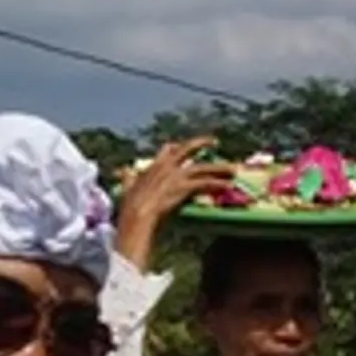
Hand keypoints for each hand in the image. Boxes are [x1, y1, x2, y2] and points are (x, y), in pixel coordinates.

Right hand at [113, 136, 237, 264]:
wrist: (138, 214)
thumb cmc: (131, 204)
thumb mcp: (127, 186)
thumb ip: (127, 176)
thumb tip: (122, 170)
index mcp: (154, 166)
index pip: (167, 150)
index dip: (175, 148)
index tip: (180, 145)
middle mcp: (167, 166)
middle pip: (188, 149)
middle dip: (201, 143)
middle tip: (214, 141)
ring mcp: (177, 176)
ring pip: (203, 167)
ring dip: (219, 168)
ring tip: (234, 169)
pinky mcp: (185, 187)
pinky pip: (205, 183)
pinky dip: (217, 184)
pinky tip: (227, 185)